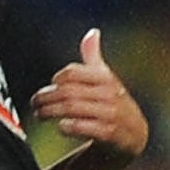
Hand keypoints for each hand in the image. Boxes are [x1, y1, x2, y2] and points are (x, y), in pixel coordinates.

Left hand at [33, 29, 148, 169]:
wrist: (135, 136)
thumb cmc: (114, 105)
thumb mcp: (106, 80)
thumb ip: (94, 58)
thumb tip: (92, 32)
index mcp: (106, 78)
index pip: (72, 73)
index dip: (56, 80)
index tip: (47, 88)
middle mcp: (110, 94)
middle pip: (68, 91)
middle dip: (46, 98)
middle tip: (34, 104)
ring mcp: (111, 114)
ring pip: (71, 108)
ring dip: (50, 112)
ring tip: (40, 115)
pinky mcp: (110, 135)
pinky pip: (83, 127)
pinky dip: (68, 126)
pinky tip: (61, 127)